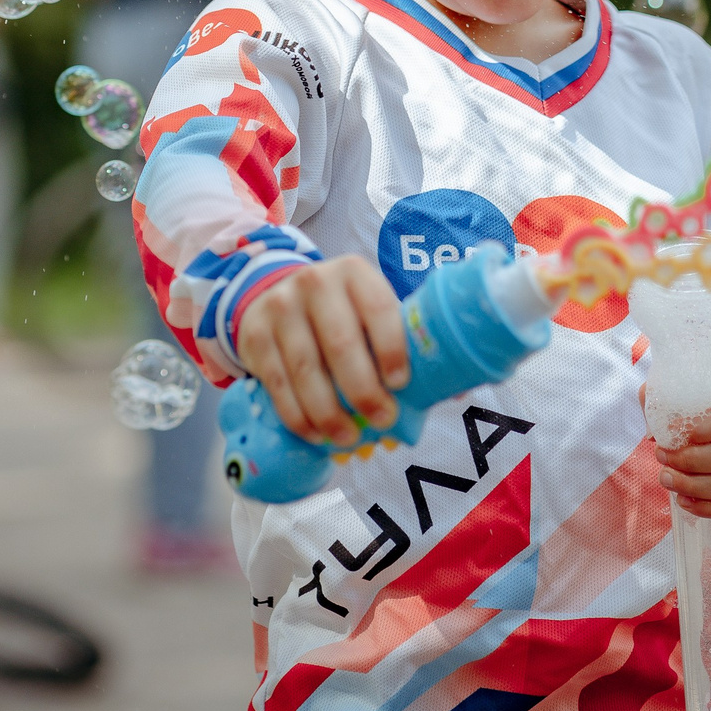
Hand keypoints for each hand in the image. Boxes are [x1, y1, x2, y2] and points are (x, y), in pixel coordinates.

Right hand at [234, 257, 409, 446]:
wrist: (277, 293)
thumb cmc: (340, 312)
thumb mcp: (368, 308)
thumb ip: (404, 340)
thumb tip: (455, 390)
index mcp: (355, 273)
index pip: (378, 308)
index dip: (392, 348)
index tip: (401, 384)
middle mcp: (315, 283)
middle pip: (341, 344)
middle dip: (363, 390)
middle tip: (381, 420)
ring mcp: (280, 308)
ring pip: (306, 369)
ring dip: (329, 412)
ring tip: (349, 437)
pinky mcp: (255, 336)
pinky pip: (277, 383)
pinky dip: (298, 415)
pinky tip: (316, 434)